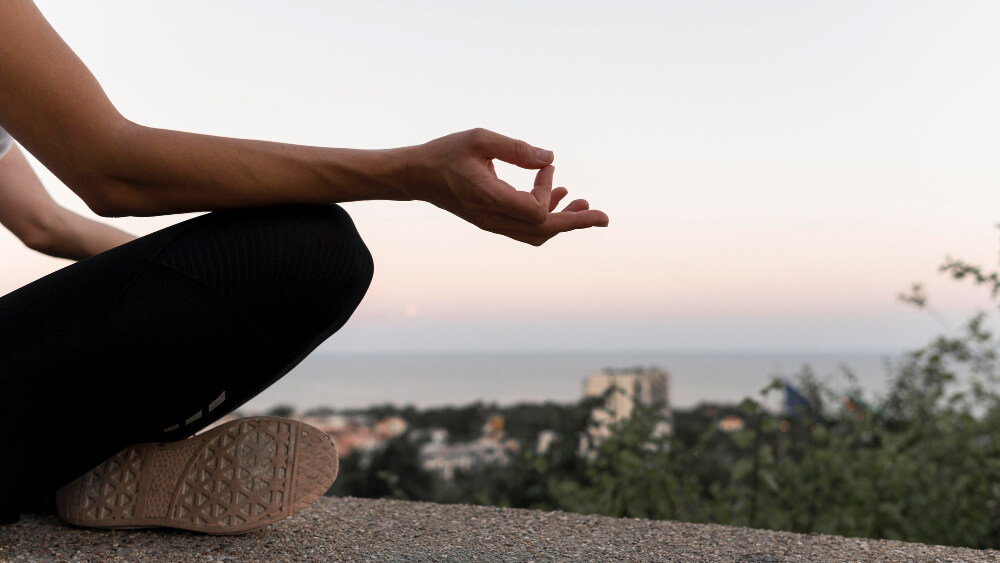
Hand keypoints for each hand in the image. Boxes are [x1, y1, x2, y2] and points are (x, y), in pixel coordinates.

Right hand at [406, 128, 608, 245]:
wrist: (416, 176)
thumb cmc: (445, 153)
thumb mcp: (480, 139)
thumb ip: (516, 149)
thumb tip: (550, 158)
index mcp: (489, 198)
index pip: (535, 211)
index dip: (547, 191)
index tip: (544, 167)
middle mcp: (492, 218)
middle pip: (543, 231)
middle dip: (575, 222)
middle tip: (603, 217)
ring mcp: (492, 223)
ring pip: (536, 234)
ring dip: (561, 220)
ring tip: (583, 204)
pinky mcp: (491, 221)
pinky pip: (525, 228)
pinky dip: (545, 217)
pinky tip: (557, 197)